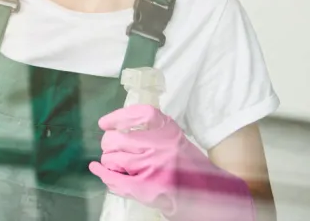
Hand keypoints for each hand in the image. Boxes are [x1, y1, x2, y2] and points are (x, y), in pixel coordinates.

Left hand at [89, 105, 255, 220]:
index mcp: (170, 131)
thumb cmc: (191, 168)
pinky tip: (97, 169)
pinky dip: (103, 173)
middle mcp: (162, 146)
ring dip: (109, 161)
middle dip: (109, 144)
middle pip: (119, 138)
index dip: (118, 116)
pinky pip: (117, 179)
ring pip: (115, 158)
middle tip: (111, 148)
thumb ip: (155, 132)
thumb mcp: (177, 140)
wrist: (212, 196)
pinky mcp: (149, 188)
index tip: (105, 123)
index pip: (139, 113)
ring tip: (113, 164)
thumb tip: (120, 126)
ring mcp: (154, 167)